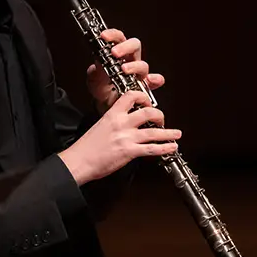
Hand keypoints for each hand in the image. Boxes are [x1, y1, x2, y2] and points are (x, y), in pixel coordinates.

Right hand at [58, 89, 180, 185]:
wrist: (79, 160)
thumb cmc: (87, 146)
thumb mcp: (100, 126)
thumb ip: (115, 122)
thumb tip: (128, 124)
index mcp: (113, 114)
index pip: (131, 96)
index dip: (143, 97)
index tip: (148, 102)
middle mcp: (121, 123)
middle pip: (147, 112)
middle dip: (159, 115)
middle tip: (162, 120)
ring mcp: (126, 137)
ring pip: (154, 131)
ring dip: (168, 133)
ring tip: (176, 134)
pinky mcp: (129, 151)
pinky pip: (151, 149)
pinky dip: (165, 148)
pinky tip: (171, 147)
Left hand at [86, 29, 164, 113]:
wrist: (105, 105)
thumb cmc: (101, 88)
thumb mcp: (94, 78)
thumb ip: (96, 70)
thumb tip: (98, 61)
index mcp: (118, 53)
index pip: (118, 38)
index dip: (113, 35)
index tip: (103, 36)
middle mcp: (130, 60)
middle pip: (135, 45)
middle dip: (125, 47)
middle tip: (114, 53)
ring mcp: (138, 73)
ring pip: (142, 64)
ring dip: (134, 66)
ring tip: (124, 70)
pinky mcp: (144, 86)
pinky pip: (154, 81)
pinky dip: (155, 80)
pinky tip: (150, 81)